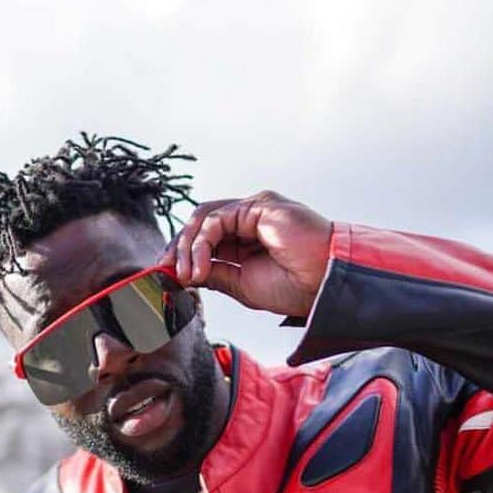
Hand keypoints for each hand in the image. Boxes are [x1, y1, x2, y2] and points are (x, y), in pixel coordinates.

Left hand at [163, 191, 331, 318]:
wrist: (325, 285)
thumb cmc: (296, 287)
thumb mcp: (242, 285)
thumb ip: (214, 273)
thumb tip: (184, 273)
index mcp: (247, 239)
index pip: (205, 238)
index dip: (182, 254)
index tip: (166, 277)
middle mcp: (249, 219)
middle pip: (200, 224)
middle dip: (178, 248)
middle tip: (167, 274)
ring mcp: (254, 210)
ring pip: (204, 218)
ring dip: (186, 246)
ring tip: (185, 275)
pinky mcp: (258, 205)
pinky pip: (216, 219)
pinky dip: (200, 243)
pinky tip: (199, 268)